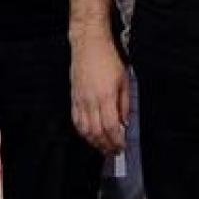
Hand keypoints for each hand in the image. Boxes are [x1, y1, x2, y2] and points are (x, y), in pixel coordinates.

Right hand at [69, 31, 128, 153]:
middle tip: (114, 152)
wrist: (89, 46)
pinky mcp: (73, 99)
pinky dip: (83, 132)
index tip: (121, 147)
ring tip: (103, 148)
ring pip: (84, 130)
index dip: (116, 140)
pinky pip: (76, 121)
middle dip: (106, 145)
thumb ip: (125, 103)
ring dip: (94, 142)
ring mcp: (80, 101)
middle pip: (96, 132)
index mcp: (106, 97)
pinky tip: (89, 136)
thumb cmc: (109, 60)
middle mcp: (91, 102)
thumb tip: (124, 122)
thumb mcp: (125, 80)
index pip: (110, 126)